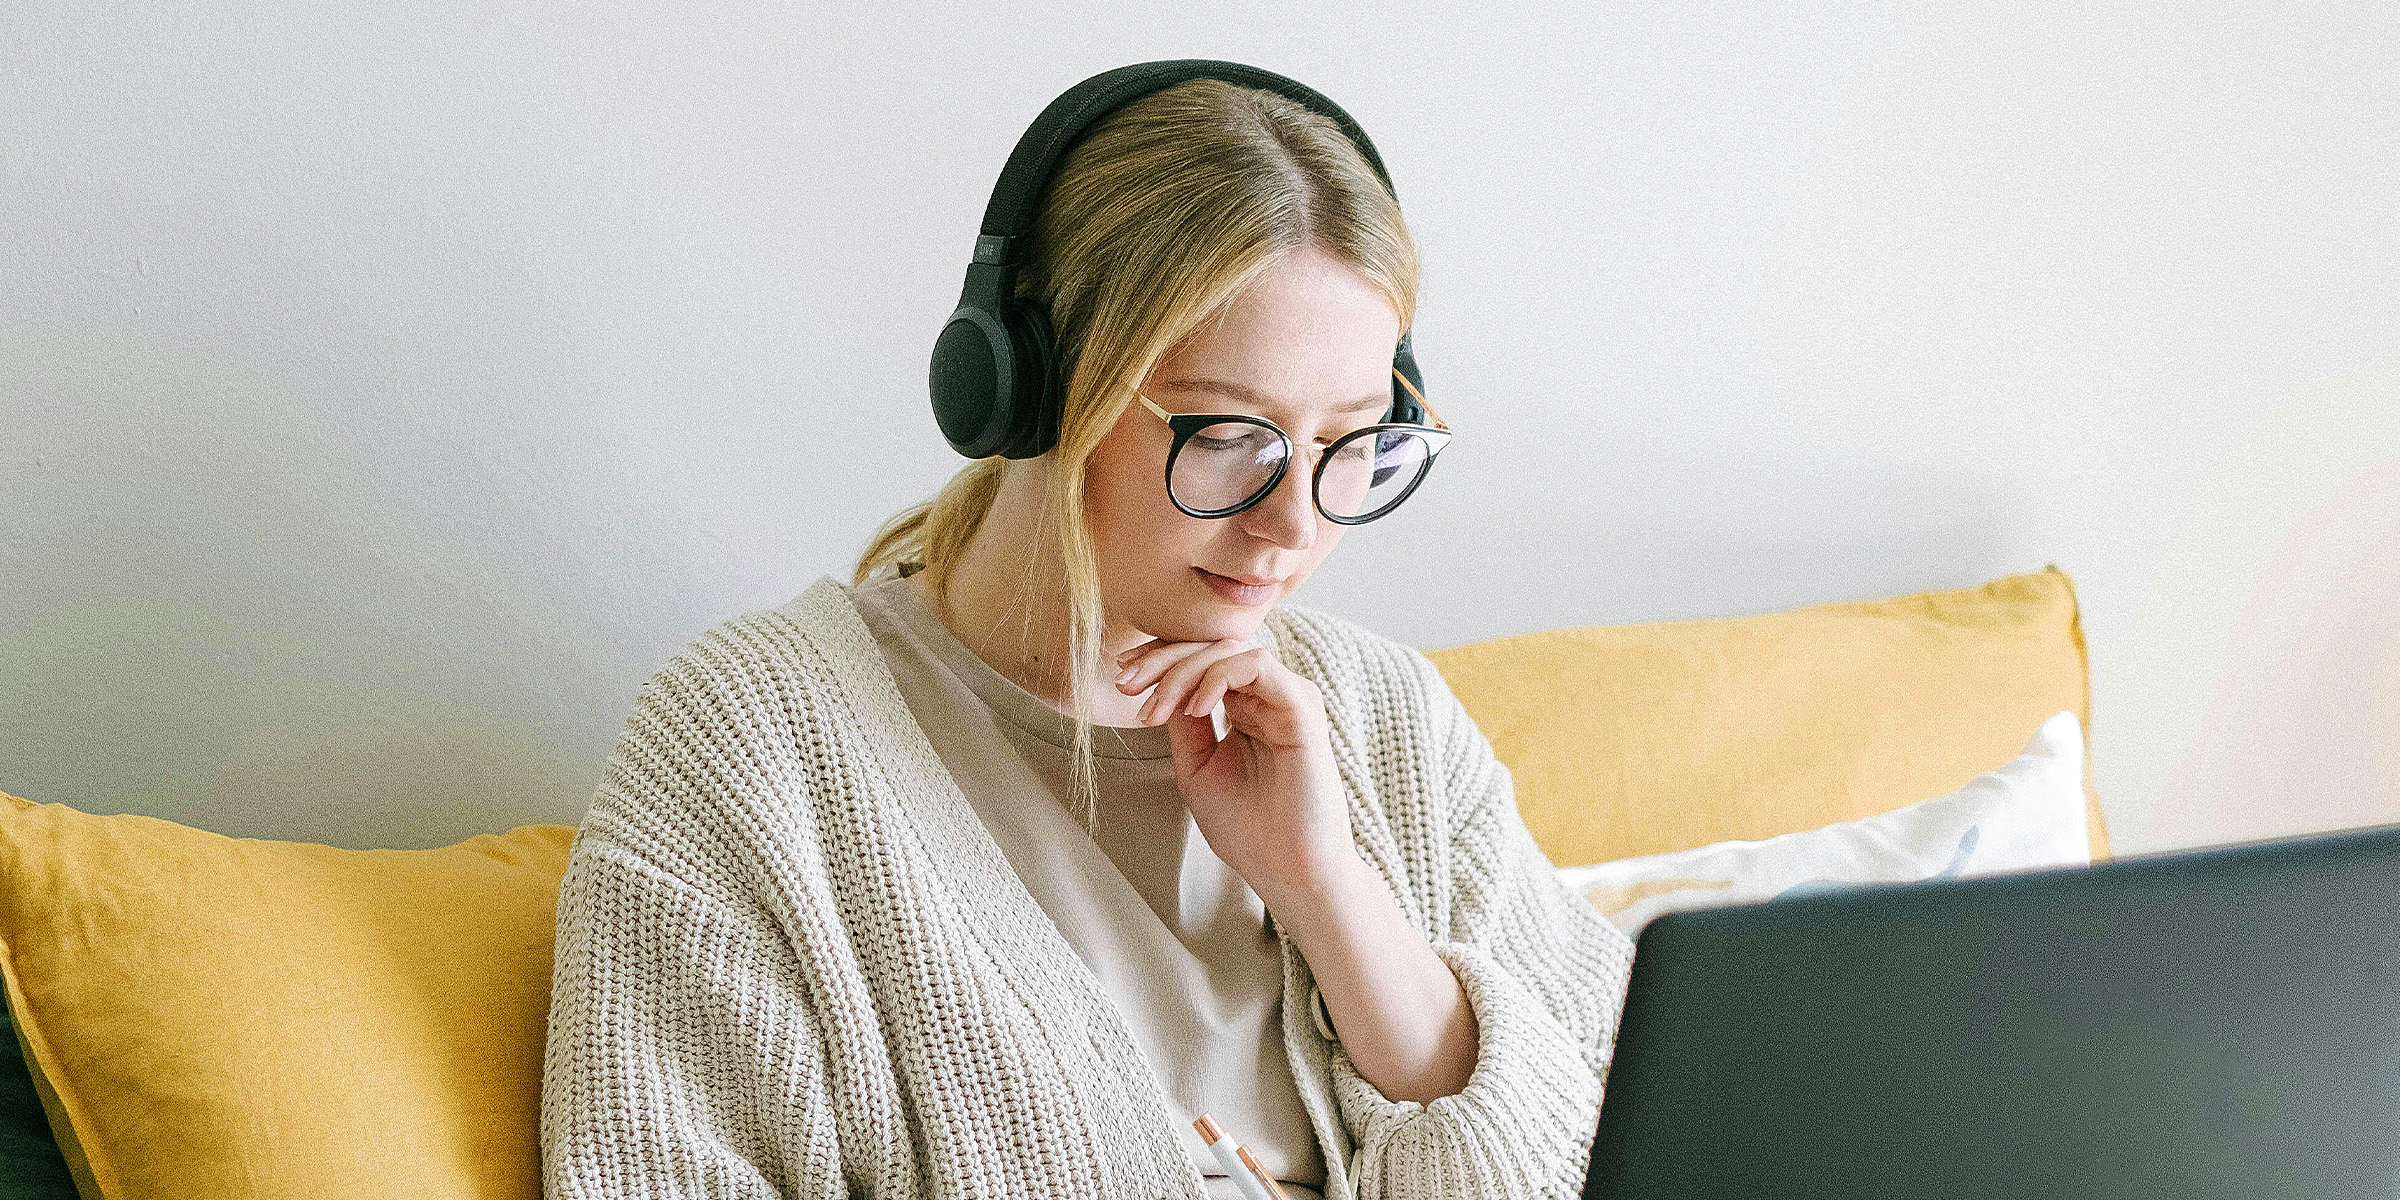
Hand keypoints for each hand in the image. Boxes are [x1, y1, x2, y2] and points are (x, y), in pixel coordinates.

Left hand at [1114, 635, 1355, 898]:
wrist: (1286, 870)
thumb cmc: (1248, 829)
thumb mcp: (1197, 767)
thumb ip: (1184, 723)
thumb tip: (1159, 682)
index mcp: (1247, 708)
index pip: (1204, 661)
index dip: (1161, 660)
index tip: (1123, 678)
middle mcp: (1269, 697)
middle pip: (1213, 647)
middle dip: (1162, 659)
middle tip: (1126, 684)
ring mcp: (1287, 699)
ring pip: (1230, 649)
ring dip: (1182, 670)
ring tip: (1156, 708)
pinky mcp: (1302, 707)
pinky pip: (1256, 665)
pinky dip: (1217, 677)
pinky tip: (1194, 708)